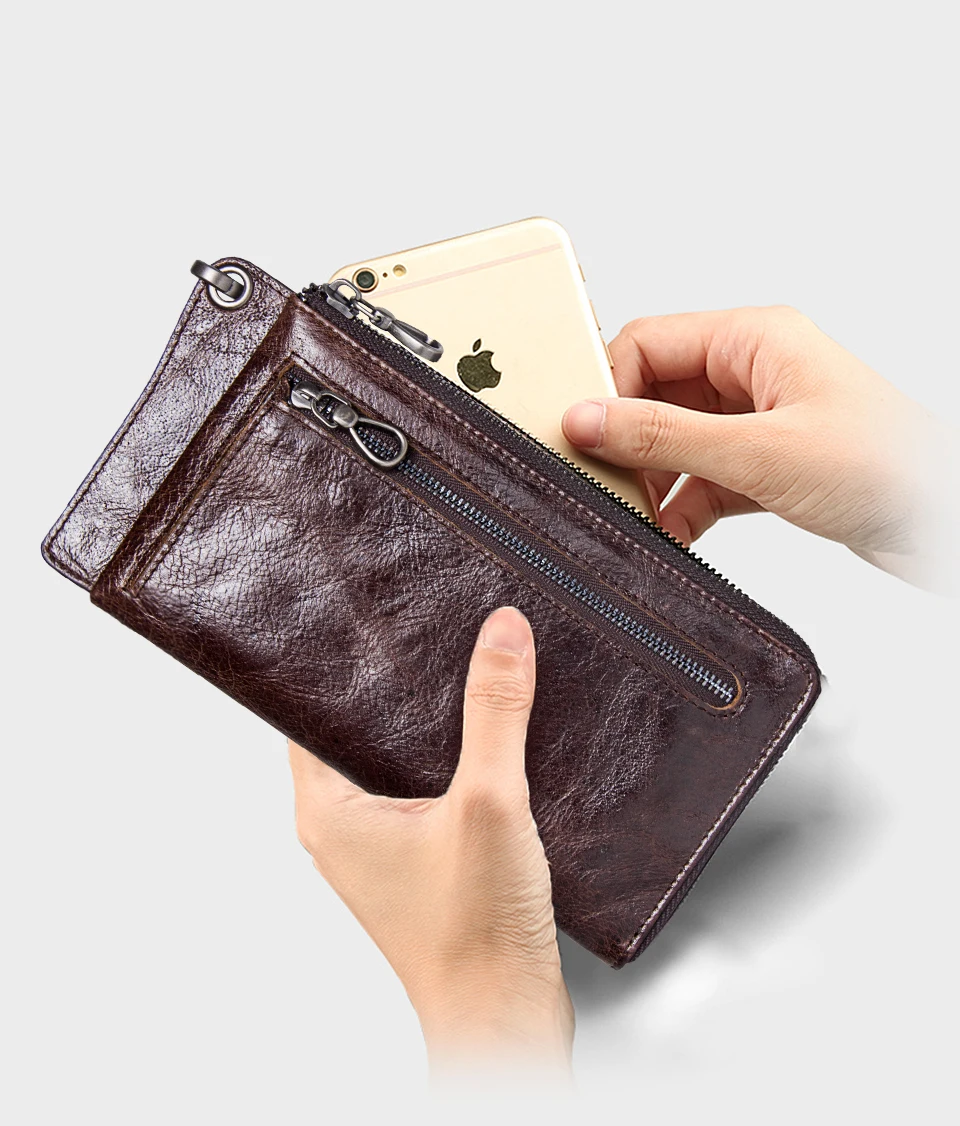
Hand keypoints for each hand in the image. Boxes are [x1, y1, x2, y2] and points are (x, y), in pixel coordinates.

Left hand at [289, 607, 573, 1077]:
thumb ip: (494, 712)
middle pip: (357, 734)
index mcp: (329, 813)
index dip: (336, 666)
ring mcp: (383, 850)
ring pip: (395, 765)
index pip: (310, 716)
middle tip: (425, 634)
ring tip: (465, 674)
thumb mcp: (488, 803)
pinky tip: (492, 741)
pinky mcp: (423, 865)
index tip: (365, 622)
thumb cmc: (475, 936)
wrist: (505, 1019)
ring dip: (430, 729)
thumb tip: (501, 633)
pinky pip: (427, 794)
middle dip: (393, 689)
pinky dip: (454, 764)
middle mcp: (344, 830)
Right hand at [562, 307, 947, 579]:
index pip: (648, 343)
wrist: (942, 517)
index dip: (608, 388)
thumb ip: (664, 436)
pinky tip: (673, 532)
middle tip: (605, 480)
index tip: (582, 433)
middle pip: (657, 394)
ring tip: (639, 515)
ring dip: (656, 480)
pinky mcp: (767, 464)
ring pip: (677, 440)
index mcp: (753, 339)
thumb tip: (589, 420)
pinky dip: (683, 505)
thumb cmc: (885, 466)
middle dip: (629, 442)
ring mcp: (759, 420)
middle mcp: (753, 372)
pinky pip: (704, 477)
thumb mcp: (757, 452)